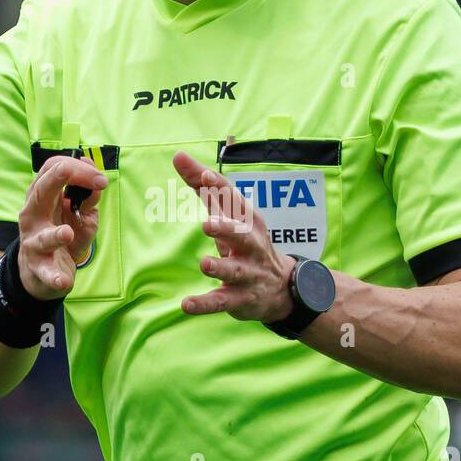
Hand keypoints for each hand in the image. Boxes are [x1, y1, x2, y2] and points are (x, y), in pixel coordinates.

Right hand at [17, 155, 107, 298]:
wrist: (41, 273)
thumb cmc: (60, 236)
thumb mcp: (77, 214)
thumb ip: (87, 199)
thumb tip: (98, 181)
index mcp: (41, 197)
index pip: (52, 170)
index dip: (78, 168)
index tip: (100, 179)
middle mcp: (33, 216)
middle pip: (40, 191)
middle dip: (61, 179)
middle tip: (92, 179)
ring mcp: (34, 243)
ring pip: (42, 237)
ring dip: (55, 235)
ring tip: (67, 233)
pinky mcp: (39, 268)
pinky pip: (46, 272)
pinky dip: (54, 276)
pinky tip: (63, 280)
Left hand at [172, 150, 296, 321]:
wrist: (281, 288)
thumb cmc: (246, 241)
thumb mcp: (230, 214)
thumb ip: (203, 186)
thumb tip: (179, 156)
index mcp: (247, 220)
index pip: (233, 200)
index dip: (219, 189)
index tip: (204, 176)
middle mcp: (251, 245)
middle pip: (240, 234)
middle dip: (226, 228)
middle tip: (207, 224)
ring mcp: (247, 273)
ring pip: (233, 270)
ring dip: (220, 266)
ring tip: (204, 263)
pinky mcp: (240, 299)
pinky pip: (221, 302)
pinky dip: (204, 304)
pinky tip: (186, 304)